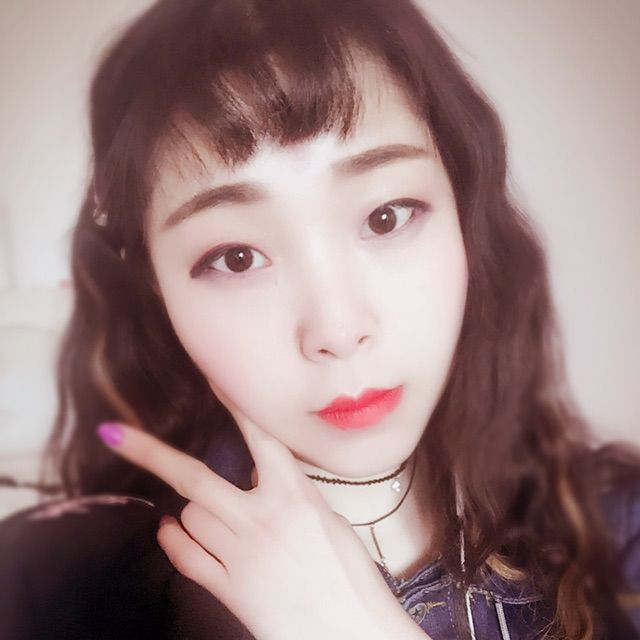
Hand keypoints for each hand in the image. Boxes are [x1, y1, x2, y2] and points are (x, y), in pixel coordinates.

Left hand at [98, 399, 429, 639]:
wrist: (356, 632)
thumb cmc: (350, 575)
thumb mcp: (328, 519)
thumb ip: (290, 493)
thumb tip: (258, 476)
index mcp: (295, 496)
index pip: (259, 437)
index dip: (234, 404)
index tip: (211, 378)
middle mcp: (263, 519)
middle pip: (194, 477)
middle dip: (150, 452)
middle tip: (114, 434)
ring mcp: (242, 556)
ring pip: (190, 515)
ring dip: (192, 510)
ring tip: (207, 515)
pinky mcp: (231, 590)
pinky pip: (186, 558)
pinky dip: (175, 541)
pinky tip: (171, 531)